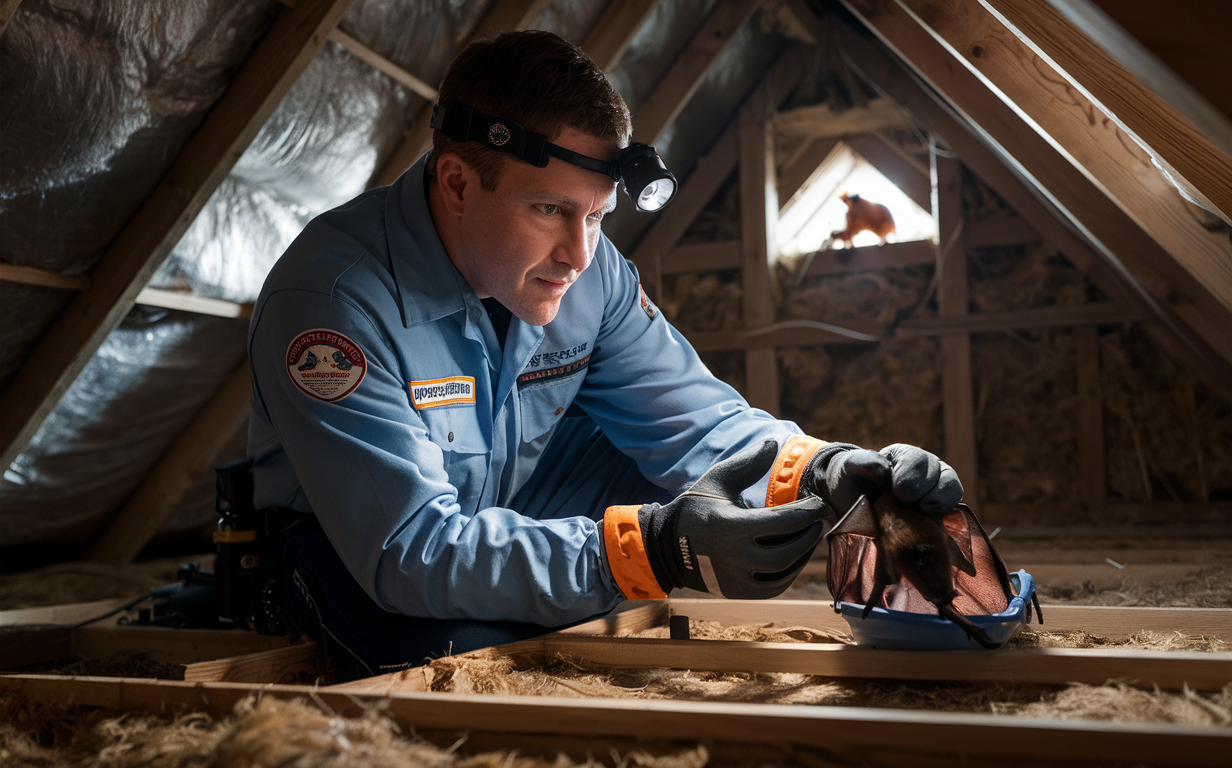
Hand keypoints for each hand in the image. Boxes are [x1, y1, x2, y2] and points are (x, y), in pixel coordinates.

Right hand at [638, 440, 825, 598]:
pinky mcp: (739, 592)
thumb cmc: (697, 508)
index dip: (808, 512)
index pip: (783, 522)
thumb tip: (773, 443)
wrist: (669, 547)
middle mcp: (736, 557)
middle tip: (819, 519)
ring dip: (804, 553)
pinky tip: (795, 555)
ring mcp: (737, 579)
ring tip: (810, 534)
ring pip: (784, 571)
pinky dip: (790, 571)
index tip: (820, 503)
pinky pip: (775, 586)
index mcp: (731, 526)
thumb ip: (747, 463)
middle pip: (789, 550)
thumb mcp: (718, 481)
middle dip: (810, 533)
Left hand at [810, 442, 962, 518]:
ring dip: (941, 503)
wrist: (849, 506)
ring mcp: (934, 494)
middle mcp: (926, 471)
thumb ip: (864, 462)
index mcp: (905, 456)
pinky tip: (929, 527)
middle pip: (944, 475)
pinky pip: (950, 516)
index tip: (898, 491)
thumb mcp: (849, 466)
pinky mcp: (936, 516)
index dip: (912, 476)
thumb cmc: (851, 480)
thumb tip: (885, 471)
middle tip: (909, 503)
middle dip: (928, 491)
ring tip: (925, 513)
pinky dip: (943, 521)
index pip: (919, 460)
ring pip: (953, 492)